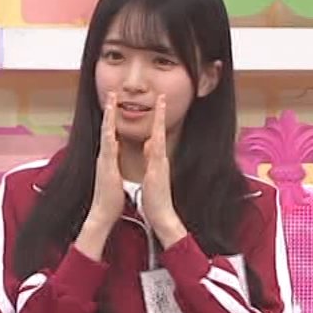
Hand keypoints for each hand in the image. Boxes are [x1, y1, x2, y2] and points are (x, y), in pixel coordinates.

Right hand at [74, 94, 127, 261]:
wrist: (102, 213)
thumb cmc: (110, 197)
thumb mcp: (114, 174)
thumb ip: (115, 161)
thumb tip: (116, 150)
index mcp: (108, 157)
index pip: (110, 132)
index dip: (112, 116)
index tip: (115, 101)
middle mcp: (104, 156)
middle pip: (106, 128)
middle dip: (108, 109)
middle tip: (111, 93)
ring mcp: (103, 161)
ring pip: (106, 134)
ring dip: (108, 118)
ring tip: (111, 102)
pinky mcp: (106, 168)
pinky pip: (108, 149)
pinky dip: (109, 138)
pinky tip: (110, 129)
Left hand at [141, 95, 185, 246]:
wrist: (162, 214)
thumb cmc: (155, 196)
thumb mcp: (152, 172)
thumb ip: (152, 157)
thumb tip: (150, 144)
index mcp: (157, 158)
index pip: (157, 134)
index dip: (157, 119)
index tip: (158, 104)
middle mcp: (160, 158)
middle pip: (161, 132)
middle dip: (161, 114)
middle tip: (161, 97)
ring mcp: (161, 164)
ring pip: (160, 138)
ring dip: (161, 123)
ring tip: (161, 105)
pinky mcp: (158, 172)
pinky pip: (157, 154)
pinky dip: (157, 143)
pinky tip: (156, 134)